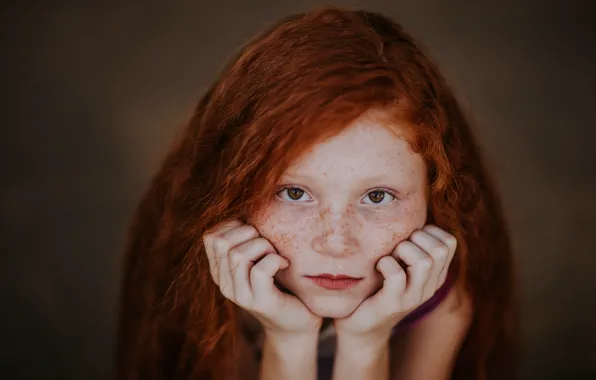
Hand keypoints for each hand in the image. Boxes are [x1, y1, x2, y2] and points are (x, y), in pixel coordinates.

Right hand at [202, 220, 321, 335]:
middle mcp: (224, 283)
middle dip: (249, 233)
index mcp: (219, 269)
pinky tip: (283, 264)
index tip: (254, 233)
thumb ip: (247, 238)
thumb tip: (249, 206)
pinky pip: (260, 270)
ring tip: (275, 254)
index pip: (211, 236)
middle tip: (267, 243)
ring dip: (263, 246)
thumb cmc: (280, 282)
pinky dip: (275, 260)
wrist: (296, 321)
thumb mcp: (259, 256)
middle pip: (222, 242)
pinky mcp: (260, 302)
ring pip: (238, 255)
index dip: (234, 225)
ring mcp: (240, 295)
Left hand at [334, 225, 456, 340]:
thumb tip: (408, 211)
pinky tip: (378, 266)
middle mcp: (430, 286)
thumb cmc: (378, 287)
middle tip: (397, 248)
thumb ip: (410, 245)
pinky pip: (397, 275)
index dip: (427, 231)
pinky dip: (386, 263)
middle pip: (440, 249)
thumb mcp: (401, 264)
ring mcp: (414, 297)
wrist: (361, 327)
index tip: (408, 239)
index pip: (449, 241)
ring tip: (389, 257)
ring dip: (402, 250)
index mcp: (436, 275)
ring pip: (424, 261)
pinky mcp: (393, 304)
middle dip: (416, 238)